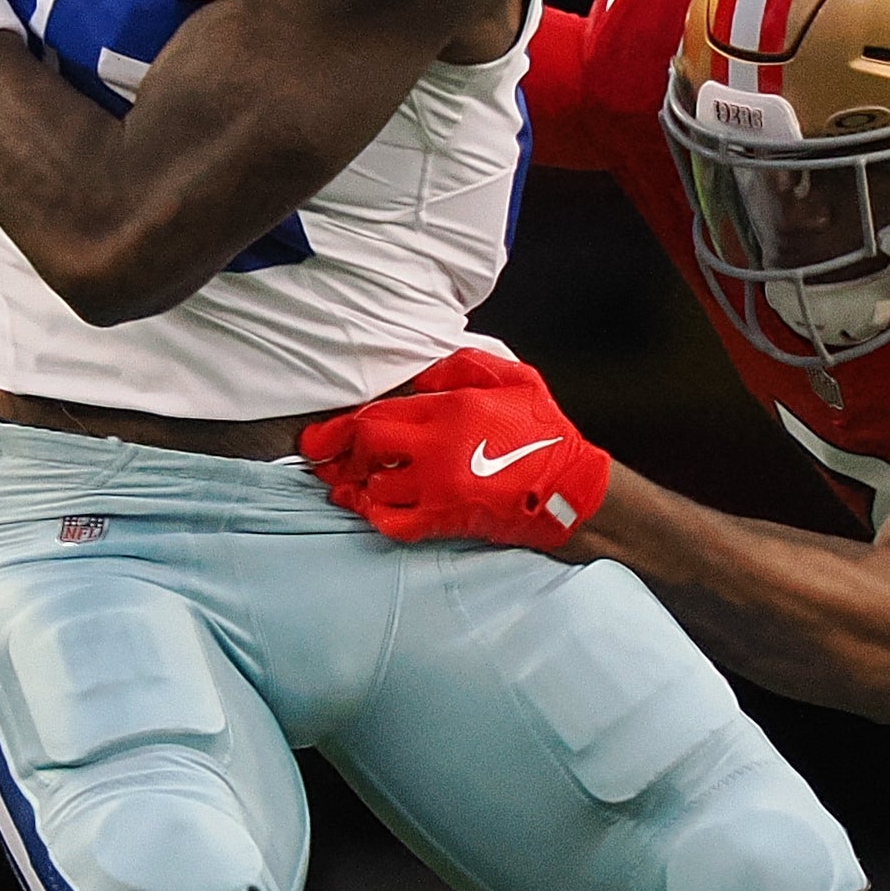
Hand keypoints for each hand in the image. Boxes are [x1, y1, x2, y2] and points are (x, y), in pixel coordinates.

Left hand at [303, 348, 611, 545]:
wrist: (573, 490)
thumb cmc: (546, 433)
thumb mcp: (514, 378)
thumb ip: (464, 367)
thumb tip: (422, 378)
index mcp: (451, 409)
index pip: (377, 415)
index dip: (338, 428)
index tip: (316, 438)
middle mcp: (438, 449)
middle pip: (366, 447)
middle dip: (339, 454)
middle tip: (323, 460)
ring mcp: (439, 488)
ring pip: (375, 487)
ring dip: (355, 486)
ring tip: (344, 484)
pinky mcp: (446, 520)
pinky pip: (393, 523)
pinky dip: (374, 517)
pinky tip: (368, 509)